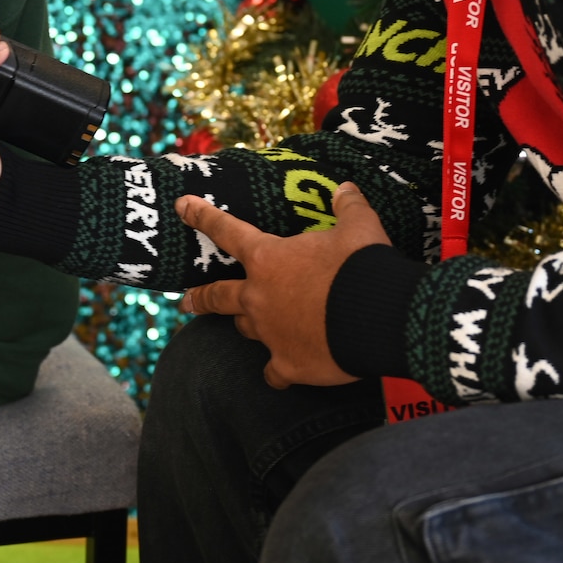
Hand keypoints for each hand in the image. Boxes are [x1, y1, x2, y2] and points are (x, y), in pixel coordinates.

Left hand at [177, 181, 388, 388]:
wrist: (380, 315)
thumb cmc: (363, 264)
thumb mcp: (359, 225)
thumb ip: (348, 206)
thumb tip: (346, 189)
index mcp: (268, 259)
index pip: (227, 231)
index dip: (203, 217)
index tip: (182, 207)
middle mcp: (259, 297)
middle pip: (218, 296)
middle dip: (199, 298)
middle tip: (185, 302)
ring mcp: (270, 334)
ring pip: (246, 329)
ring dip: (249, 324)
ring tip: (256, 326)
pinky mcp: (287, 364)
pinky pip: (273, 372)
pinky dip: (278, 371)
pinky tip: (284, 372)